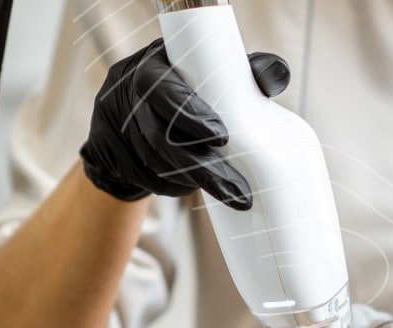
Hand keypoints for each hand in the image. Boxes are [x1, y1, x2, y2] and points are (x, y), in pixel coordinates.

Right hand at [79, 40, 289, 205]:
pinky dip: (176, 187)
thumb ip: (243, 73)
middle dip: (203, 168)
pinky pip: (150, 180)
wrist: (128, 112)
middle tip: (239, 193)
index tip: (222, 138)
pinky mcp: (115, 158)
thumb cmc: (181, 88)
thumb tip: (278, 73)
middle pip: (163, 139)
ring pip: (157, 165)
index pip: (166, 91)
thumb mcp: (206, 72)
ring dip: (193, 182)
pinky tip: (194, 187)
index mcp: (152, 69)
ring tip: (228, 193)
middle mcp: (129, 97)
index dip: (191, 115)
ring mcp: (118, 129)